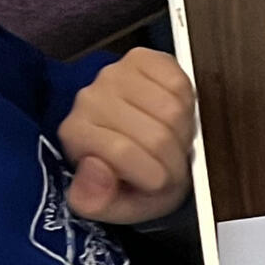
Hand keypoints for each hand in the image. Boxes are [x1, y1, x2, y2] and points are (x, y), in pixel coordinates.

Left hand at [57, 48, 196, 223]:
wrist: (140, 146)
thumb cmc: (130, 177)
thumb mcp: (113, 206)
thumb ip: (97, 201)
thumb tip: (96, 168)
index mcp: (75, 135)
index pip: (124, 153)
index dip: (156, 177)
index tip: (158, 184)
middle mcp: (89, 98)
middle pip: (156, 134)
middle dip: (175, 157)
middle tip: (170, 162)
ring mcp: (115, 74)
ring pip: (173, 110)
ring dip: (185, 132)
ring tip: (174, 139)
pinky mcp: (143, 58)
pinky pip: (181, 83)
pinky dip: (189, 104)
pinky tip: (176, 114)